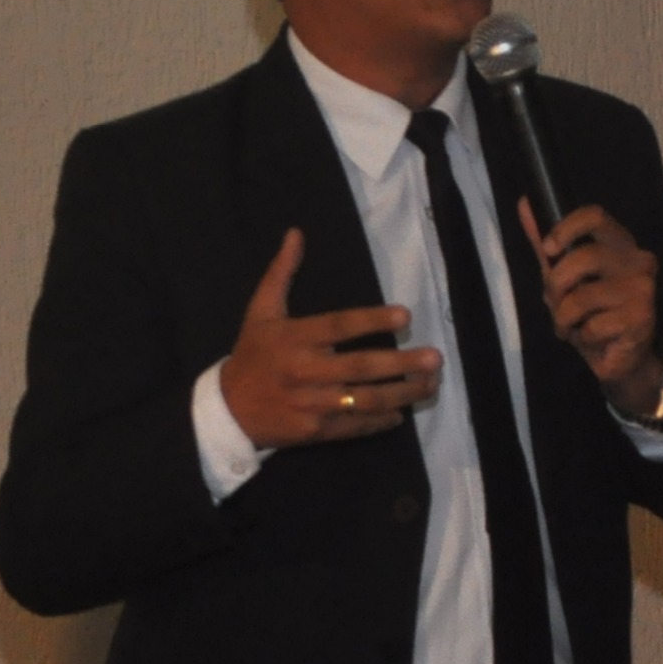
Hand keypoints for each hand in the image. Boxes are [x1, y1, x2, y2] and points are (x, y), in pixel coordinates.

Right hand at [217, 228, 441, 448]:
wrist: (228, 410)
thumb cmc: (252, 355)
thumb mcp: (261, 311)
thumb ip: (281, 272)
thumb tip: (296, 233)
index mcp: (294, 338)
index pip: (340, 326)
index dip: (373, 321)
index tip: (406, 316)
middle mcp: (305, 371)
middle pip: (360, 367)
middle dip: (400, 363)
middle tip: (434, 357)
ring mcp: (311, 403)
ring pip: (364, 399)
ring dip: (401, 393)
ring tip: (429, 384)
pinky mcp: (314, 430)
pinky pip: (353, 426)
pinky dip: (379, 421)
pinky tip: (400, 413)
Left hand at [518, 200, 662, 406]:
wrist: (621, 358)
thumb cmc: (592, 313)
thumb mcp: (564, 276)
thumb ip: (546, 243)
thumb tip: (524, 203)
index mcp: (619, 243)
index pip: (595, 216)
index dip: (566, 229)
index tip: (548, 250)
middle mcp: (638, 259)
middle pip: (583, 256)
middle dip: (557, 285)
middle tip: (557, 303)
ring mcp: (643, 288)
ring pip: (582, 297)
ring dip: (565, 318)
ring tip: (573, 326)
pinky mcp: (641, 318)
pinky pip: (591, 326)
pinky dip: (582, 338)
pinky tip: (594, 339)